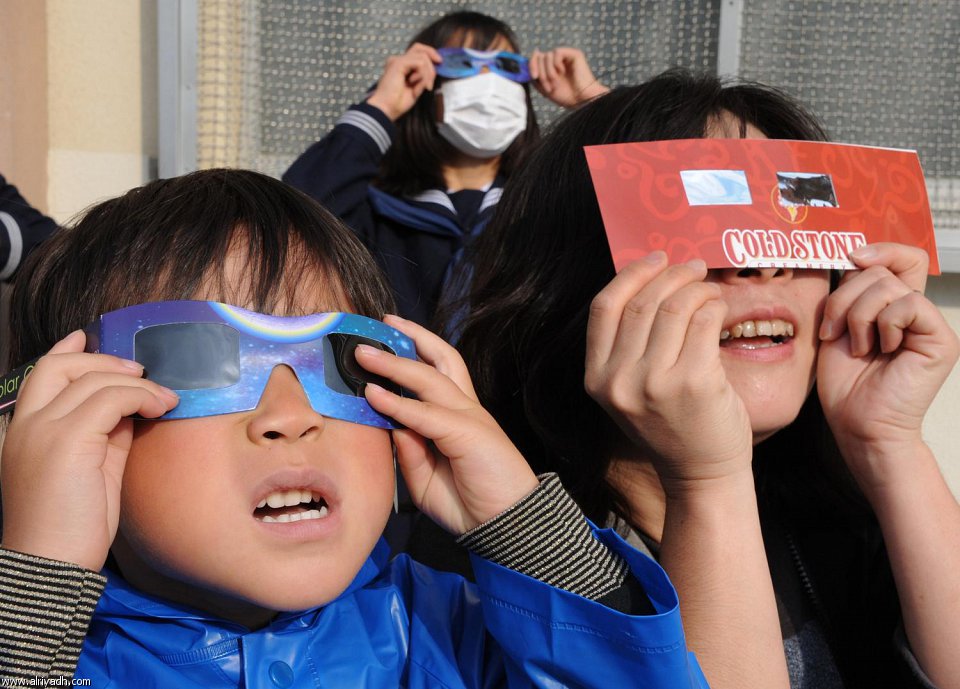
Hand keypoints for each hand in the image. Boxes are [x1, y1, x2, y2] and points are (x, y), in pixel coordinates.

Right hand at [0, 331, 179, 570]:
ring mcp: (42, 430)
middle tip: (142, 373)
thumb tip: (132, 409)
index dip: (67, 351)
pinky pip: (111, 399)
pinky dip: (141, 397)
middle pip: (63, 366)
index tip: (87, 337)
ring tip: (164, 399)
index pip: (41, 374)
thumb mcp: (91, 470)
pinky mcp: (66, 441)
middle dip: (106, 360)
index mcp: (25, 431)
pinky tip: (160, 408)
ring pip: (95, 379)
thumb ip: (105, 435)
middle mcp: (27, 425)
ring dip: (137, 383)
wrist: (49, 568)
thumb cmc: (72, 528)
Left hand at [356, 315, 538, 533]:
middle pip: (441, 360)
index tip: (385, 340)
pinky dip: (399, 404)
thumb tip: (390, 426)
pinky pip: (426, 414)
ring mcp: (469, 417)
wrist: (507, 528)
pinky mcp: (468, 433)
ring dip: (394, 364)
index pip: (438, 372)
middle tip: (379, 323)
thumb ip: (410, 452)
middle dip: (410, 339)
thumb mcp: (426, 479)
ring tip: (364, 353)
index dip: (414, 353)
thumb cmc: (470, 504)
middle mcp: (466, 408)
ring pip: (430, 378)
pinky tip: (374, 395)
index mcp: (459, 416)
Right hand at [365, 43, 441, 120]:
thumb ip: (423, 77)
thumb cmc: (398, 102)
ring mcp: (398, 60)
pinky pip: (420, 63)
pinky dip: (424, 75)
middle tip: (435, 73)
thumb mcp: (416, 87)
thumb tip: (434, 69)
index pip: (418, 51)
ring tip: (426, 87)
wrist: (387, 108)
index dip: (431, 53)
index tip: (440, 62)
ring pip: (423, 57)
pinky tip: (419, 86)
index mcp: (402, 66)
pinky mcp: (398, 63)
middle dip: (432, 58)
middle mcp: (398, 60)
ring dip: (428, 73)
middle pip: (420, 48)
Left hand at [530, 47, 608, 107]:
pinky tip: (563, 72)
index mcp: (552, 67)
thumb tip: (526, 61)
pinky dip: (557, 64)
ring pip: (547, 55)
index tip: (534, 76)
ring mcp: (566, 56)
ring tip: (556, 82)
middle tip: (549, 86)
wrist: (581, 100)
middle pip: (540, 57)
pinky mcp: (574, 54)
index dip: (532, 65)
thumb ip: (534, 75)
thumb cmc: (566, 96)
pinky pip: (557, 52)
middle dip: (542, 73)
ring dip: (549, 72)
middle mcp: (559, 60)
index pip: (537, 58)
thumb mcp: (543, 87)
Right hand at [584, 253, 752, 493]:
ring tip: (709, 290)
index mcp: (597, 379)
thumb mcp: (631, 389)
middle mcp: (619, 381)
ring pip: (675, 308)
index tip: (656, 259)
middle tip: (693, 267)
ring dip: (697, 289)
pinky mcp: (693, 383)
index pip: (603, 308)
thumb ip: (628, 346)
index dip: (630, 275)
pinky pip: (704, 323)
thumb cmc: (672, 425)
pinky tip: (720, 309)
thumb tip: (652, 280)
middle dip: (671, 275)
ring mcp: (655, 383)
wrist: (701, 473)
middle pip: (641, 303)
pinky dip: (715, 307)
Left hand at [817, 243, 958, 490]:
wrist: (857, 424)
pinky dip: (884, 325)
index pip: (897, 257)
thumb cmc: (844, 383)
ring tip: (859, 348)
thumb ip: (849, 292)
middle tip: (837, 333)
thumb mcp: (836, 327)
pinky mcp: (940, 339)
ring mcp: (929, 324)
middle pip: (881, 270)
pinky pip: (910, 305)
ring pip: (889, 285)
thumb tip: (856, 256)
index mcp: (891, 306)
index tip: (849, 259)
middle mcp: (914, 311)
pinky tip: (882, 350)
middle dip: (845, 298)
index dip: (875, 250)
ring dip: (858, 316)